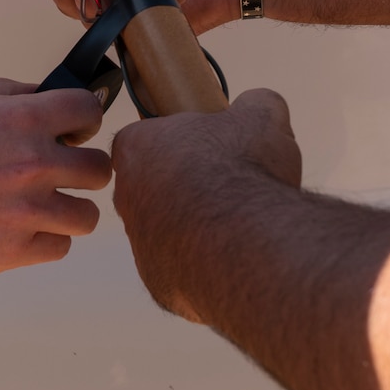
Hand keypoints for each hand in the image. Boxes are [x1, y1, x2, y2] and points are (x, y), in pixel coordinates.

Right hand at [0, 79, 107, 285]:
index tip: (74, 130)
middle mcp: (31, 164)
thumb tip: (44, 96)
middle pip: (99, 168)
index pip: (88, 110)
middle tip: (61, 174)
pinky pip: (59, 248)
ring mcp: (25, 212)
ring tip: (44, 209)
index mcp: (18, 120)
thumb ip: (6, 99)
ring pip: (87, 215)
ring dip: (70, 210)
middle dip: (84, 169)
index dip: (84, 119)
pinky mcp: (12, 253)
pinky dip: (46, 241)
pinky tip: (22, 232)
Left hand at [110, 89, 301, 321]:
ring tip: (241, 225)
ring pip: (167, 233)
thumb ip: (255, 104)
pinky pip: (182, 272)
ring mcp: (141, 246)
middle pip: (154, 187)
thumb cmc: (243, 173)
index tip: (211, 148)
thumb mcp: (262, 116)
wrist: (248, 244)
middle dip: (189, 186)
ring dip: (197, 228)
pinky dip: (206, 266)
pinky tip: (236, 257)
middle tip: (230, 186)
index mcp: (137, 149)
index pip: (147, 140)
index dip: (182, 142)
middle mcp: (127, 199)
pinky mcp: (160, 285)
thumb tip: (260, 105)